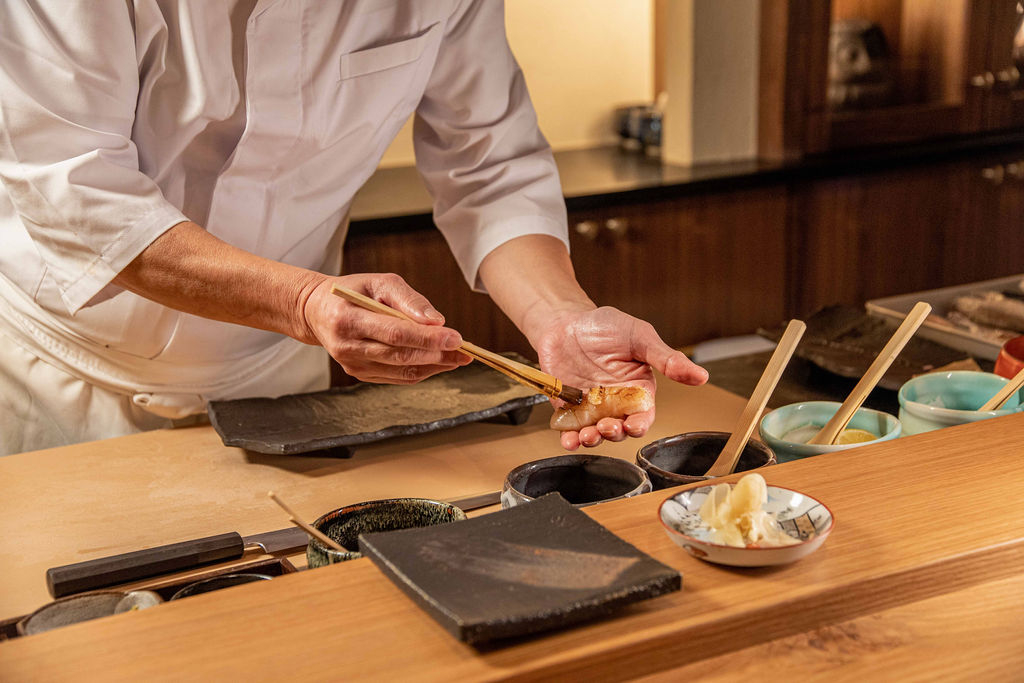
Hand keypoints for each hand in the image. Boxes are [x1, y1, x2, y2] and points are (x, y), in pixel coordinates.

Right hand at [300, 273, 470, 382]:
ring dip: (434, 366)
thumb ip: (409, 300)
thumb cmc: (354, 291)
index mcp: (348, 319)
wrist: (318, 311)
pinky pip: (397, 377)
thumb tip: (437, 322)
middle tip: (466, 352)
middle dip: (437, 355)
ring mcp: (352, 364)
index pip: (395, 333)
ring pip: (402, 370)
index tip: (456, 338)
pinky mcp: (359, 374)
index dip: (427, 338)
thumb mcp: (379, 282)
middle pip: (400, 355)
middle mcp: (347, 346)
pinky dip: (422, 370)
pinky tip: (438, 362)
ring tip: (458, 358)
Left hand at [531, 306, 707, 449]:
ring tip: (588, 435)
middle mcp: (614, 402)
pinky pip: (569, 430)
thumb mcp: (640, 337)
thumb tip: (701, 376)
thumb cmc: (604, 326)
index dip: (639, 424)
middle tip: (607, 427)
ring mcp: (590, 407)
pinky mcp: (567, 408)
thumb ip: (667, 359)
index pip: (643, 415)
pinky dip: (569, 439)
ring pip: (595, 434)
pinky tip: (569, 439)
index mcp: (637, 389)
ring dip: (592, 440)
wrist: (564, 321)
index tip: (633, 425)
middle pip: (620, 430)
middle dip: (614, 434)